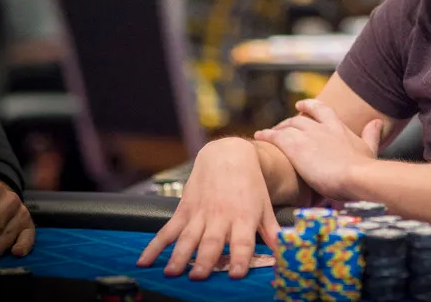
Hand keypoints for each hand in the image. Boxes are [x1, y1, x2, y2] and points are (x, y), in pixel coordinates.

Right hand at [137, 138, 279, 280]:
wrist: (228, 155)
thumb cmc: (250, 184)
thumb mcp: (265, 206)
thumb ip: (273, 232)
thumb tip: (286, 251)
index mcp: (244, 217)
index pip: (242, 242)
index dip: (239, 258)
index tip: (236, 274)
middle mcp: (221, 217)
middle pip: (212, 242)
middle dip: (205, 260)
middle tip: (198, 275)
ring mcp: (200, 213)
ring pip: (188, 238)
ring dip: (179, 255)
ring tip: (172, 272)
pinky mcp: (184, 210)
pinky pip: (167, 230)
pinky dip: (155, 246)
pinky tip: (144, 261)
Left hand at [253, 99, 382, 200]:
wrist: (356, 176)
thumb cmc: (364, 169)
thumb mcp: (370, 148)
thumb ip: (371, 134)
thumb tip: (377, 122)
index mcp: (338, 127)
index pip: (321, 110)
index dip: (310, 106)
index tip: (302, 106)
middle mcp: (321, 127)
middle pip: (301, 118)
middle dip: (290, 120)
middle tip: (283, 125)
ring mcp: (307, 136)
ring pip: (287, 126)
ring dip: (277, 128)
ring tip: (269, 132)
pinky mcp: (295, 147)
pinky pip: (276, 136)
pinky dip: (267, 134)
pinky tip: (260, 136)